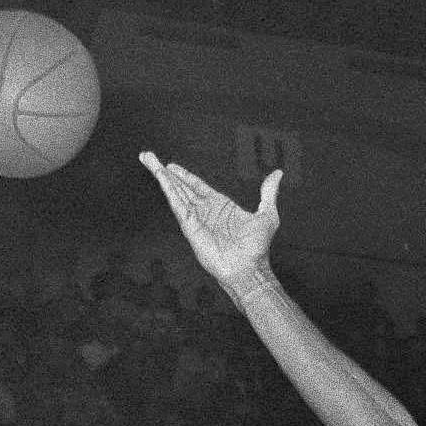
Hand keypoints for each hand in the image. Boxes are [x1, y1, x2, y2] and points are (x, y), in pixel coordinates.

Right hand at [140, 155, 282, 286]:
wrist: (249, 268)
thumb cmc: (257, 248)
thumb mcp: (268, 215)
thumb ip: (268, 193)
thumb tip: (277, 174)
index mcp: (220, 206)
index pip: (197, 186)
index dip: (184, 175)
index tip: (171, 166)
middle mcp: (205, 211)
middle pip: (181, 187)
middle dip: (165, 172)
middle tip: (149, 157)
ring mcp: (196, 219)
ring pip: (175, 192)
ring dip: (161, 177)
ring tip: (148, 160)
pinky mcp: (191, 227)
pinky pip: (177, 205)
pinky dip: (168, 190)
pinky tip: (161, 178)